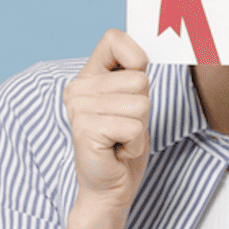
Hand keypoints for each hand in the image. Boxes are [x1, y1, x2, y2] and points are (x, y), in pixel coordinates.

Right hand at [62, 29, 150, 216]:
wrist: (109, 190)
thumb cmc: (123, 147)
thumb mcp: (134, 103)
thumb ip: (135, 76)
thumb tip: (151, 46)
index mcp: (87, 76)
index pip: (114, 38)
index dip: (136, 59)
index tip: (133, 89)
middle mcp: (78, 88)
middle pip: (140, 79)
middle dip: (143, 109)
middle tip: (124, 129)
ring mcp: (78, 107)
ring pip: (141, 103)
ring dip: (139, 129)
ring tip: (120, 141)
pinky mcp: (86, 128)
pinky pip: (134, 126)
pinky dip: (134, 144)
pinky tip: (117, 152)